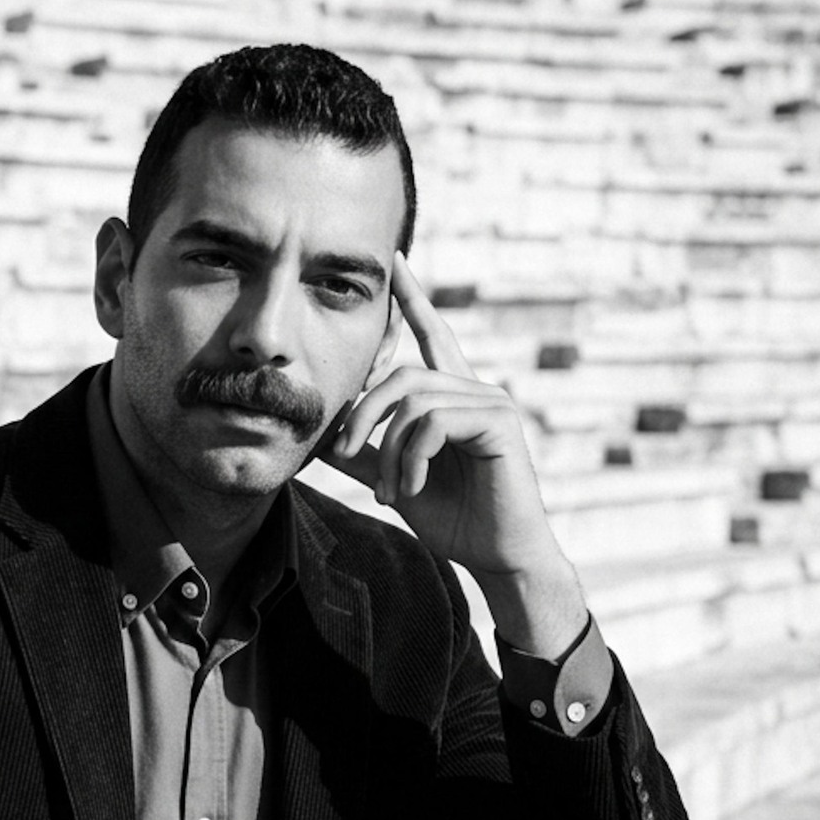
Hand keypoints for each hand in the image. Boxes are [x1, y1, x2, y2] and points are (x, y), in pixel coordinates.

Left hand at [327, 256, 585, 654]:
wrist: (497, 558)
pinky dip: (410, 458)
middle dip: (362, 412)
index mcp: (452, 397)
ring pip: (413, 398)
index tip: (395, 261)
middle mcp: (474, 390)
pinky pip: (434, 421)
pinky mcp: (499, 421)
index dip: (413, 299)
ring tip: (387, 490)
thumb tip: (320, 431)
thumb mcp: (394, 478)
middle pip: (401, 373)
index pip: (433, 335)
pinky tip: (409, 489)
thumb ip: (364, 452)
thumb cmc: (453, 519)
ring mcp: (490, 402)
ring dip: (387, 449)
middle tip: (345, 455)